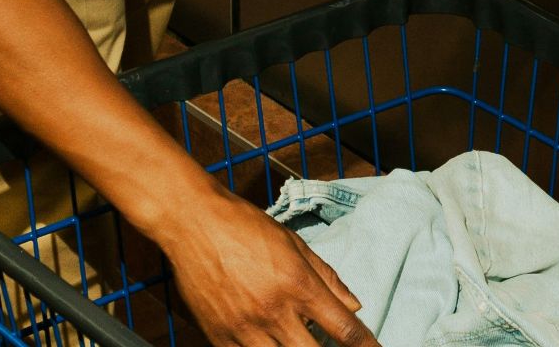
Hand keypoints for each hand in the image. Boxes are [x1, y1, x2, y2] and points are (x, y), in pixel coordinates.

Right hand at [154, 183, 377, 346]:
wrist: (193, 223)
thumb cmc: (246, 227)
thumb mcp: (294, 244)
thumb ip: (327, 277)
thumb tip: (354, 305)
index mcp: (298, 285)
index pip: (343, 328)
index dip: (365, 346)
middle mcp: (273, 312)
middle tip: (327, 343)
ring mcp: (244, 329)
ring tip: (295, 340)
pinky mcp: (217, 337)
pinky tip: (268, 342)